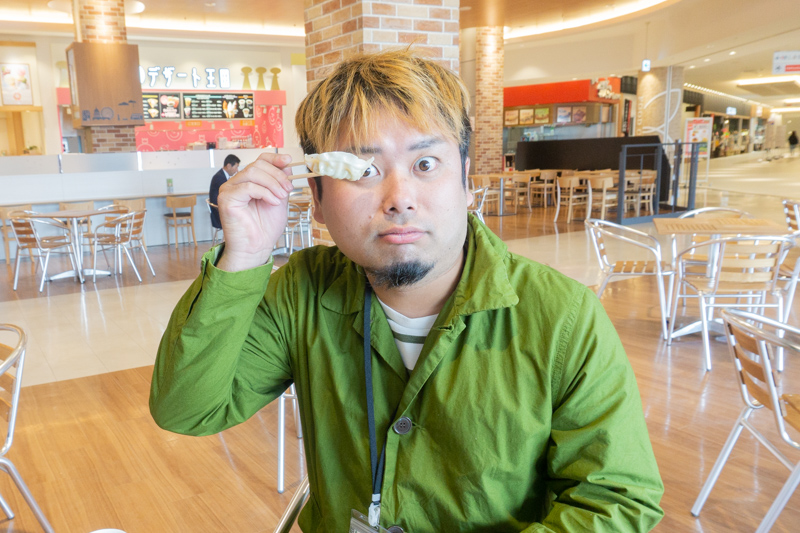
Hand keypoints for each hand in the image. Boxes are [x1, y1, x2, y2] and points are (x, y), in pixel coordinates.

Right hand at [216, 152, 294, 271]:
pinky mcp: (226, 198)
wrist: (256, 248)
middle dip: (277, 175)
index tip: (288, 161)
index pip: (259, 160)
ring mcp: (229, 189)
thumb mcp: (279, 199)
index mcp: (248, 181)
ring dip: (272, 183)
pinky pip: (247, 186)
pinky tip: (273, 202)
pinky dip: (264, 192)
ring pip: (252, 173)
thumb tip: (286, 165)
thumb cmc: (265, 228)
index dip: (274, 158)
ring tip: (281, 196)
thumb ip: (280, 183)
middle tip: (288, 188)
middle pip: (257, 165)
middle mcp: (236, 183)